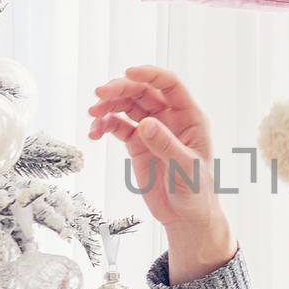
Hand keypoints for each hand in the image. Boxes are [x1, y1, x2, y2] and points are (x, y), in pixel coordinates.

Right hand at [87, 65, 234, 283]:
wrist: (185, 216)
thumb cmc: (196, 191)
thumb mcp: (185, 168)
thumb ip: (166, 145)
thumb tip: (146, 123)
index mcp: (189, 117)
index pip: (170, 85)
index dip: (150, 74)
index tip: (128, 72)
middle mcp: (170, 118)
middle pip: (143, 92)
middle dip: (121, 89)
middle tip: (99, 95)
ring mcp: (152, 130)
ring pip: (127, 106)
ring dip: (109, 105)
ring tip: (93, 114)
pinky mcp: (137, 144)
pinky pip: (118, 126)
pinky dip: (104, 125)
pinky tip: (94, 132)